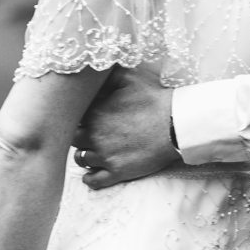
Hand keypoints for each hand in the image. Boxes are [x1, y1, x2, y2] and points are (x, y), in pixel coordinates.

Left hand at [74, 72, 180, 188]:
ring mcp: (105, 156)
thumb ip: (106, 73)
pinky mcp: (118, 172)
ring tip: (93, 151)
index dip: (77, 117)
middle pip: (73, 138)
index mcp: (94, 113)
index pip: (72, 117)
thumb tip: (91, 69)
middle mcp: (95, 135)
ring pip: (81, 159)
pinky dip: (90, 178)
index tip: (86, 116)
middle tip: (89, 133)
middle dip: (79, 135)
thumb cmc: (154, 99)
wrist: (176, 124)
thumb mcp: (129, 77)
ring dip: (84, 155)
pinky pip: (94, 180)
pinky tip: (92, 173)